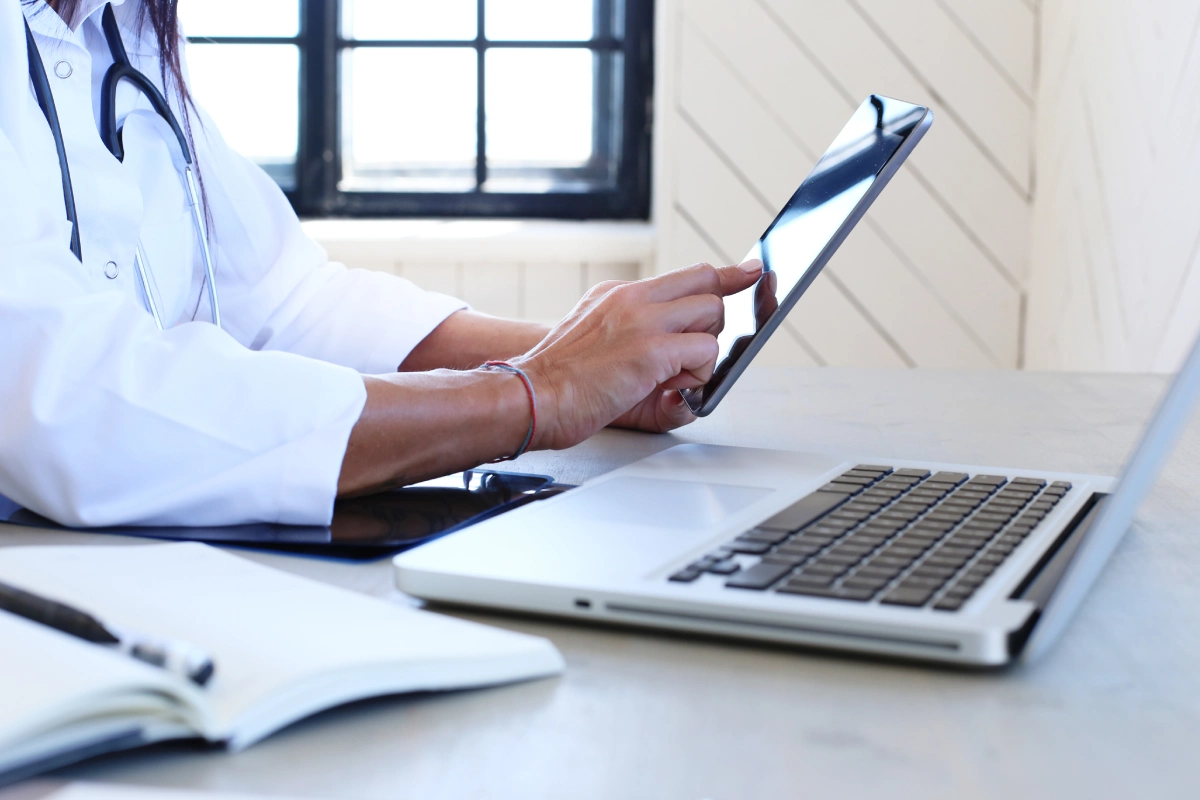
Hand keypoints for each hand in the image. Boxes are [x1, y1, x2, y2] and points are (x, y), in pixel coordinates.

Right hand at [515, 260, 762, 448]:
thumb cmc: (562, 384)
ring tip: (668, 375)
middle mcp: (632, 298)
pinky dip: (698, 373)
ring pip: (711, 313)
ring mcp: (642, 319)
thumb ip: (645, 349)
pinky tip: (667, 385)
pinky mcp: (651, 348)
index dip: (725, 275)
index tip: (751, 270)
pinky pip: (705, 350)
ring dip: (702, 349)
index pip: (685, 274)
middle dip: (712, 320)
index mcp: (618, 295)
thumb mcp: (604, 350)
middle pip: (707, 283)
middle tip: (687, 353)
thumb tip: (682, 378)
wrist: (531, 397)